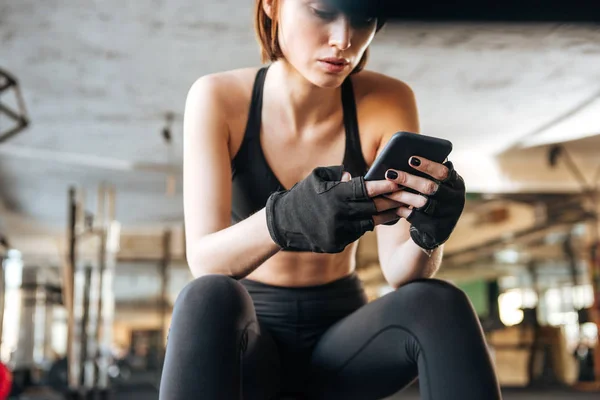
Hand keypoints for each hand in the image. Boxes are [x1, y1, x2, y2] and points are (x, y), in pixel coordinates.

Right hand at [265, 165, 403, 252]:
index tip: (399, 182)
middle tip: (414, 197)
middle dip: (394, 201)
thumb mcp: (316, 179)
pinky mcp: (337, 244)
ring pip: (369, 223)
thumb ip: (336, 175)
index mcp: (333, 195)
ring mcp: (337, 231)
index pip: (363, 189)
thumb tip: (353, 176)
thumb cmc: (302, 196)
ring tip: (406, 209)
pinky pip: (358, 233)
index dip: (383, 186)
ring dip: (387, 215)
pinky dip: (369, 225)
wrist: (283, 224)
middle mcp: (337, 214)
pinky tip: (384, 218)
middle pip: (372, 207)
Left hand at [382, 156, 465, 249]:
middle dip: (408, 179)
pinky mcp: (437, 229)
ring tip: (386, 190)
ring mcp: (448, 215)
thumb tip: (405, 158)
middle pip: (430, 187)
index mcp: (456, 183)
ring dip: (401, 196)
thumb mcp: (434, 186)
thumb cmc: (429, 200)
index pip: (444, 171)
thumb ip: (427, 173)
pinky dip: (402, 210)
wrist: (433, 231)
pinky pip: (416, 218)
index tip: (411, 159)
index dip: (428, 165)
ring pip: (421, 203)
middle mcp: (456, 199)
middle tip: (390, 173)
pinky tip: (391, 206)